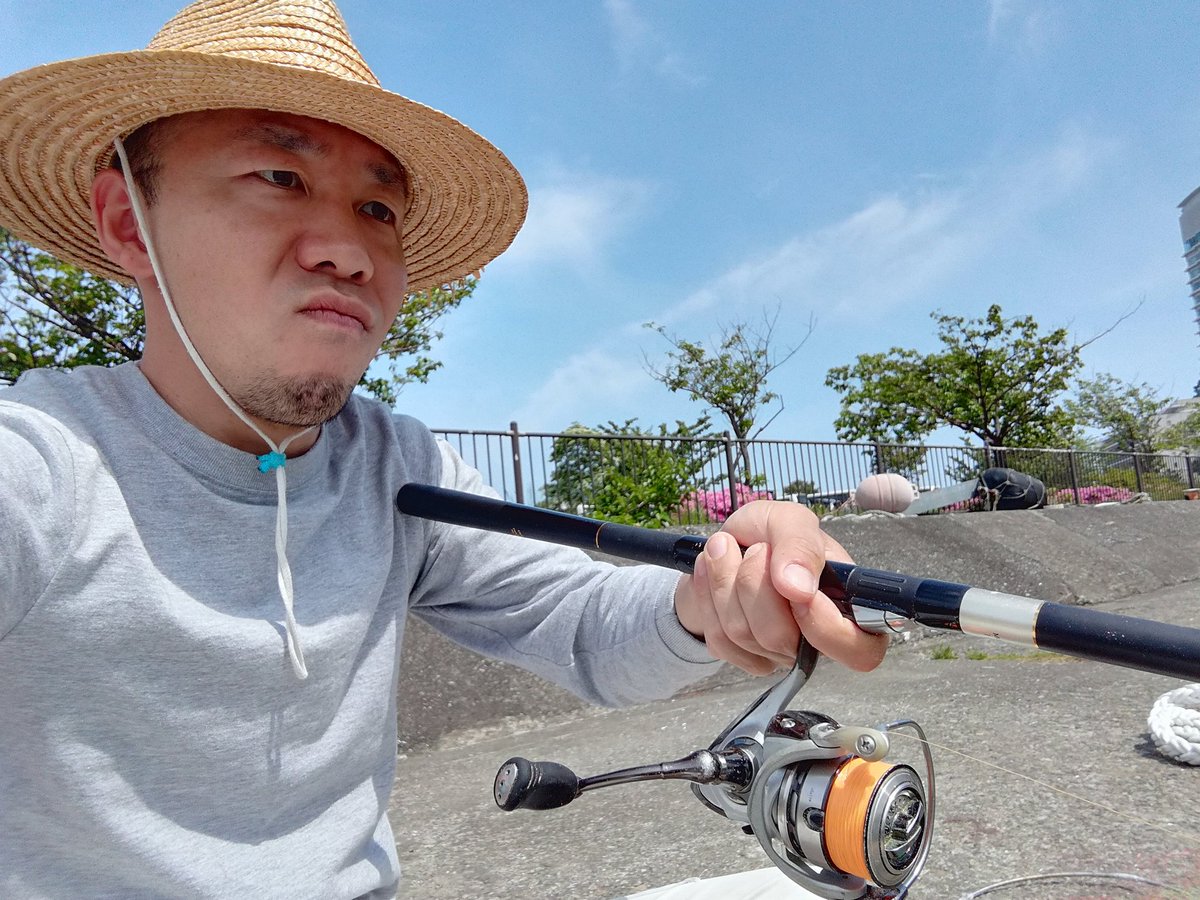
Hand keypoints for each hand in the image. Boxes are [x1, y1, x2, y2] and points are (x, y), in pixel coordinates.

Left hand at [673, 500, 887, 675]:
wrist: (729, 545)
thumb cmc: (771, 535)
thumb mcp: (789, 521)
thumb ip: (800, 545)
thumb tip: (799, 588)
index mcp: (847, 609)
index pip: (860, 651)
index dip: (827, 628)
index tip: (800, 591)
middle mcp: (816, 641)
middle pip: (781, 638)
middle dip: (754, 583)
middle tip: (754, 549)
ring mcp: (779, 654)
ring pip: (742, 634)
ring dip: (724, 581)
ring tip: (726, 549)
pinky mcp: (744, 658)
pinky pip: (719, 640)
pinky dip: (706, 597)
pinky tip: (713, 573)